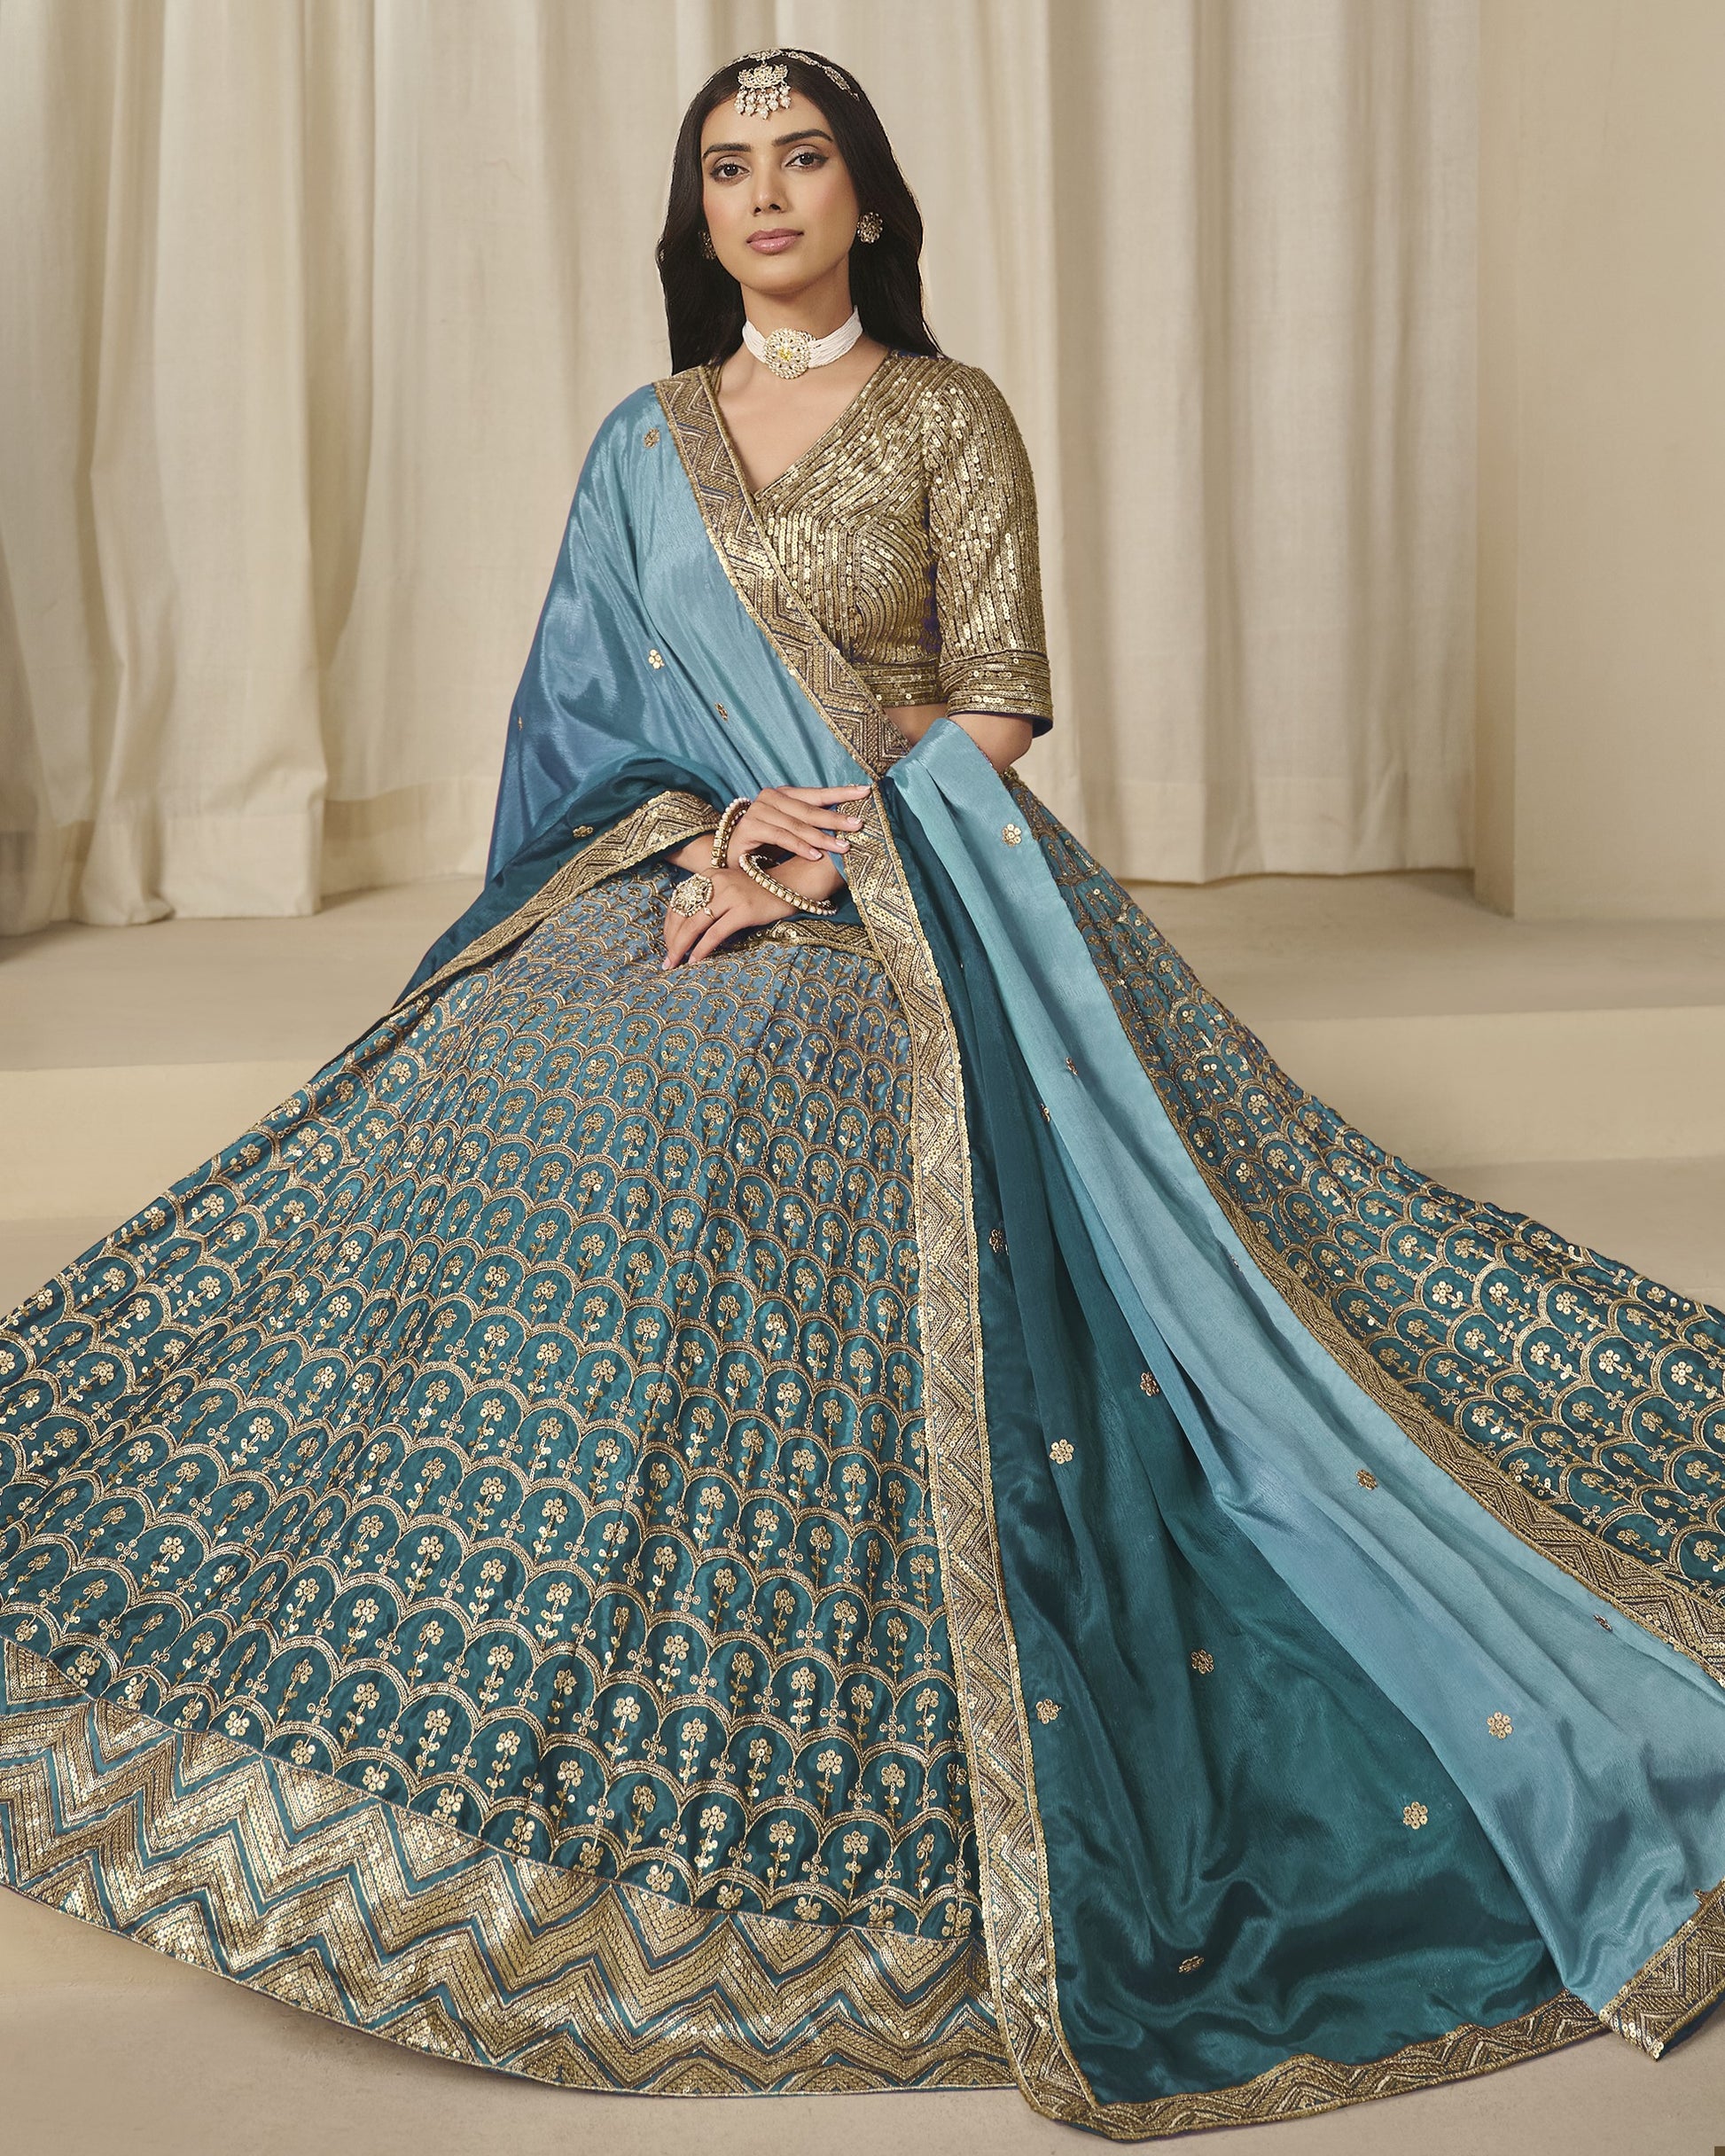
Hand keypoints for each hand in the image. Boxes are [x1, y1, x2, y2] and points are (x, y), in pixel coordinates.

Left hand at [661, 850, 845, 967]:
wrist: (794, 883)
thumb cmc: (762, 891)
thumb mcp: (733, 888)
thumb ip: (713, 900)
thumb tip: (692, 927)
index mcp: (710, 874)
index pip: (679, 901)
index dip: (670, 925)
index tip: (668, 942)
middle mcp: (716, 881)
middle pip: (682, 914)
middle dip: (671, 939)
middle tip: (667, 959)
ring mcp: (730, 895)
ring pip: (694, 925)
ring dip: (681, 947)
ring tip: (674, 964)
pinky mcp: (742, 910)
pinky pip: (715, 933)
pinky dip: (701, 949)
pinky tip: (695, 961)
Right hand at [718, 784, 871, 865]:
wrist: (732, 859)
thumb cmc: (767, 845)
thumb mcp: (792, 831)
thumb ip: (812, 824)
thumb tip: (847, 826)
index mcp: (783, 794)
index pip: (816, 793)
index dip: (841, 793)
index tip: (865, 792)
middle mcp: (770, 797)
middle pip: (810, 809)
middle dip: (836, 818)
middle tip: (858, 824)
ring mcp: (759, 811)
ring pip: (798, 824)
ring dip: (822, 837)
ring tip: (843, 846)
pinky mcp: (751, 827)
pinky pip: (782, 837)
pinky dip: (801, 846)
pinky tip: (817, 855)